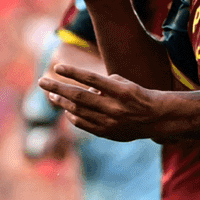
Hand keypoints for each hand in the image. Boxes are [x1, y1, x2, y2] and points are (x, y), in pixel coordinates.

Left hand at [40, 61, 170, 141]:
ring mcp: (110, 122)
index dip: (73, 73)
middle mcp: (115, 108)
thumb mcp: (125, 83)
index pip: (92, 79)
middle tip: (42, 82)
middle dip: (57, 89)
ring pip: (78, 111)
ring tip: (51, 94)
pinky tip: (67, 110)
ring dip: (61, 102)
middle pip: (78, 97)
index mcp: (121, 91)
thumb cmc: (138, 96)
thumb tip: (83, 89)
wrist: (156, 119)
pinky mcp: (107, 133)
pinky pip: (83, 124)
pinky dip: (72, 116)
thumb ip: (103, 84)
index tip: (58, 67)